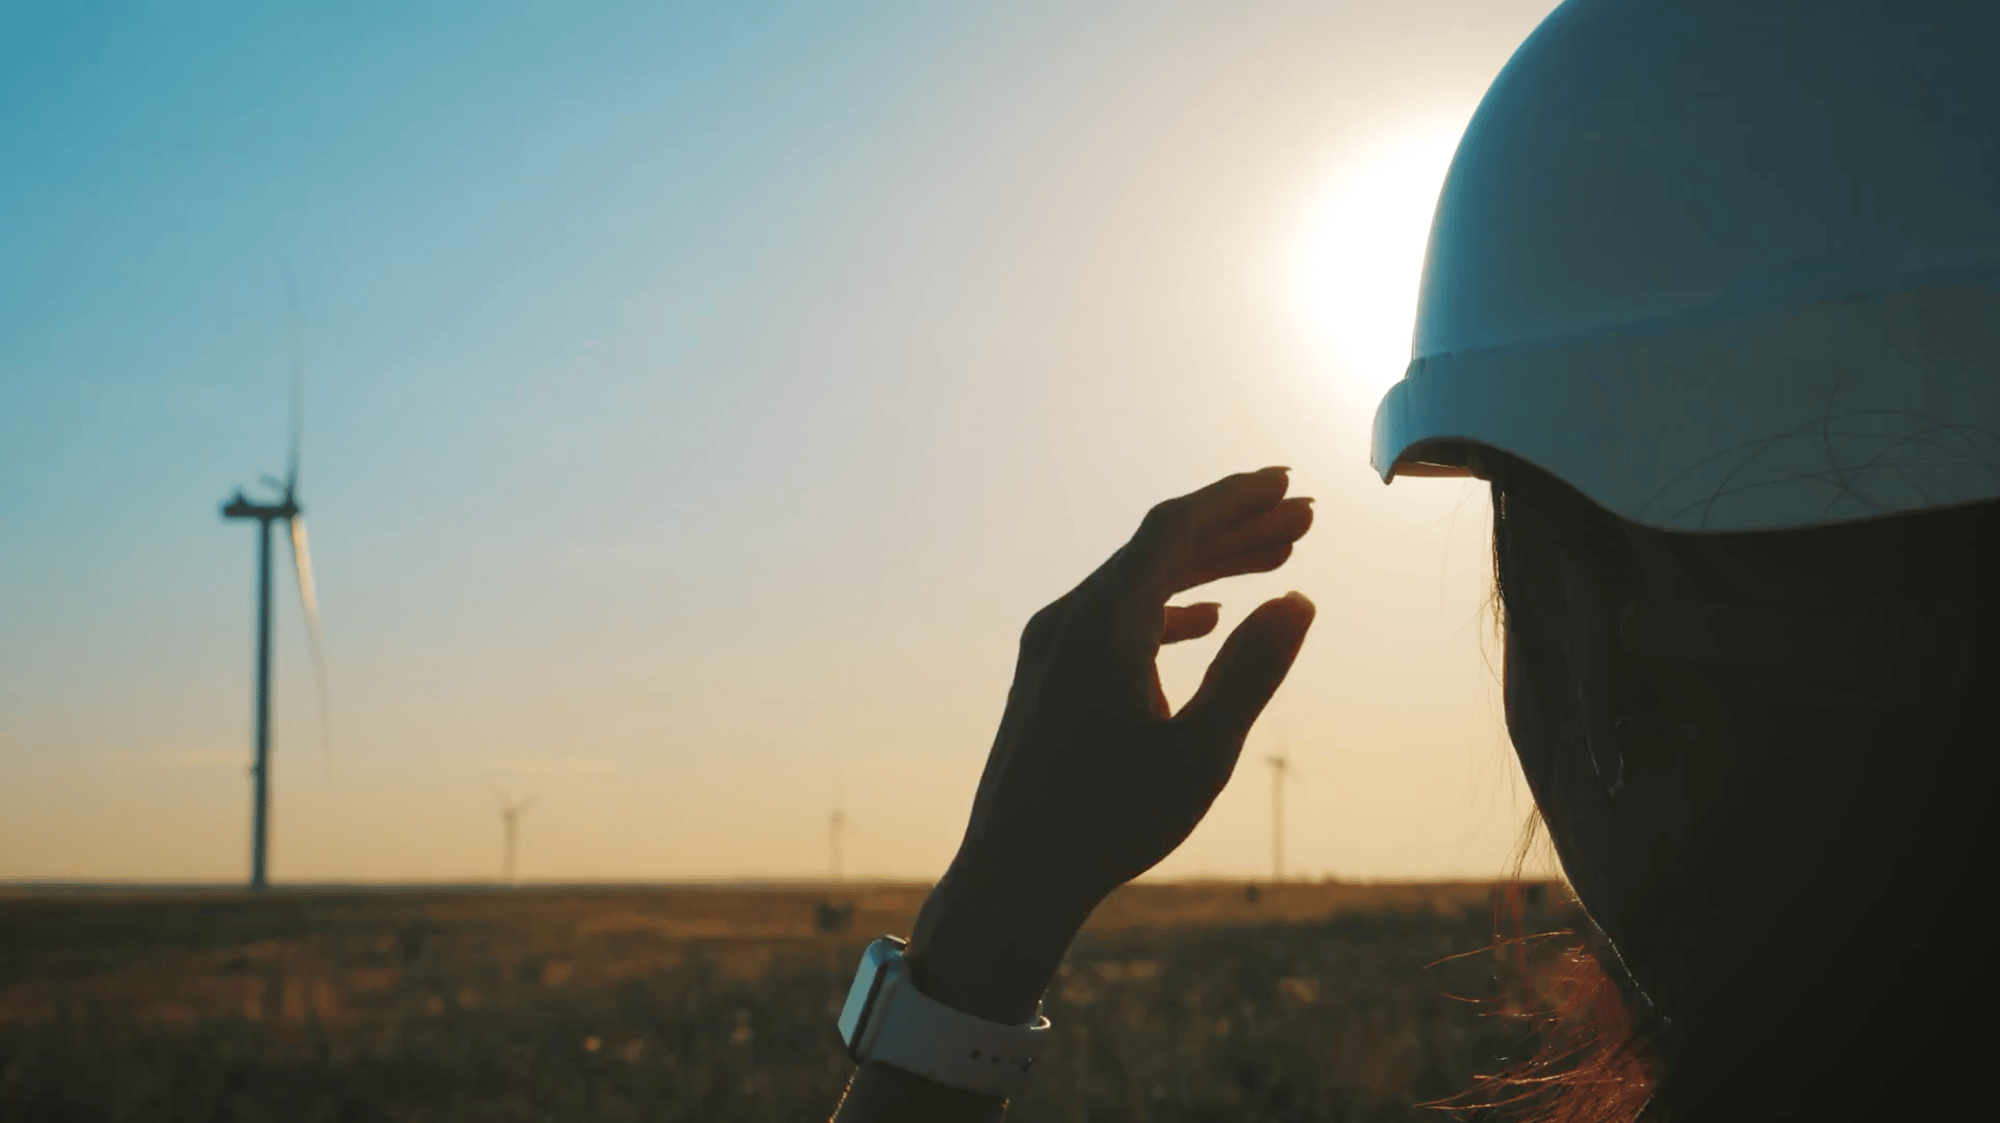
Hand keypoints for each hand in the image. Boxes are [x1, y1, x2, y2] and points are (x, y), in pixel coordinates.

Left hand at [907, 467, 1315, 1021]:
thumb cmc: (1108, 823)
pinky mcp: (1047, 671)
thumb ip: (1250, 673)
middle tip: (1305, 517)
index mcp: (1104, 626)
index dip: (1235, 499)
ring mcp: (1052, 643)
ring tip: (1275, 558)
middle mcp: (1069, 619)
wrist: (1012, 874)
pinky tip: (1206, 617)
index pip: (1173, 531)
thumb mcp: (1198, 757)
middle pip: (1159, 547)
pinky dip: (1168, 605)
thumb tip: (1299, 600)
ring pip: (1137, 579)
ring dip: (1206, 565)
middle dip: (1235, 526)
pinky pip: (1114, 615)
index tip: (1289, 482)